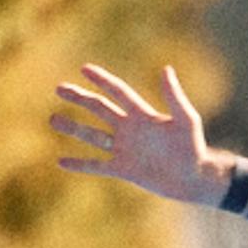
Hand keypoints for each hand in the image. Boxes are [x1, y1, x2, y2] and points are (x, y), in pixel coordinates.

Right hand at [53, 59, 218, 208]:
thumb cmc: (194, 147)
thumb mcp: (186, 119)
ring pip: (93, 136)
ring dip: (74, 127)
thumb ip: (174, 96)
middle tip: (59, 88)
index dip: (102, 80)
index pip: (118, 92)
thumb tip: (166, 69)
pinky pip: (97, 165)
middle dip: (80, 98)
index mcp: (142, 115)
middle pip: (99, 109)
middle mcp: (130, 129)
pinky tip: (61, 160)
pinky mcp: (123, 169)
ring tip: (53, 119)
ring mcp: (124, 149)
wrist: (194, 178)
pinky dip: (80, 164)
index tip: (84, 68)